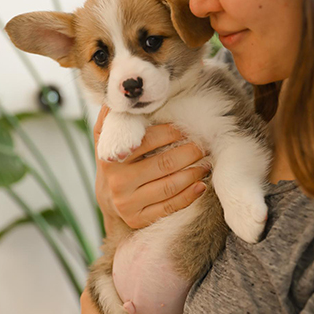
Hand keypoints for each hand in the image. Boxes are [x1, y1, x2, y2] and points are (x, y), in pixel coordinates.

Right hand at [94, 105, 208, 229]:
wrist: (106, 197)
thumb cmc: (115, 161)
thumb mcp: (106, 138)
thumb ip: (112, 117)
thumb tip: (118, 94)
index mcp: (111, 157)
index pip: (147, 141)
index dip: (171, 133)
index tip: (186, 129)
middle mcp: (118, 182)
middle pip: (163, 165)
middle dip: (189, 153)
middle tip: (204, 145)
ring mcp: (128, 203)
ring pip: (169, 186)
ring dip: (193, 173)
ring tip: (206, 163)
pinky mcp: (138, 219)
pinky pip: (169, 208)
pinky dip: (189, 196)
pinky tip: (201, 185)